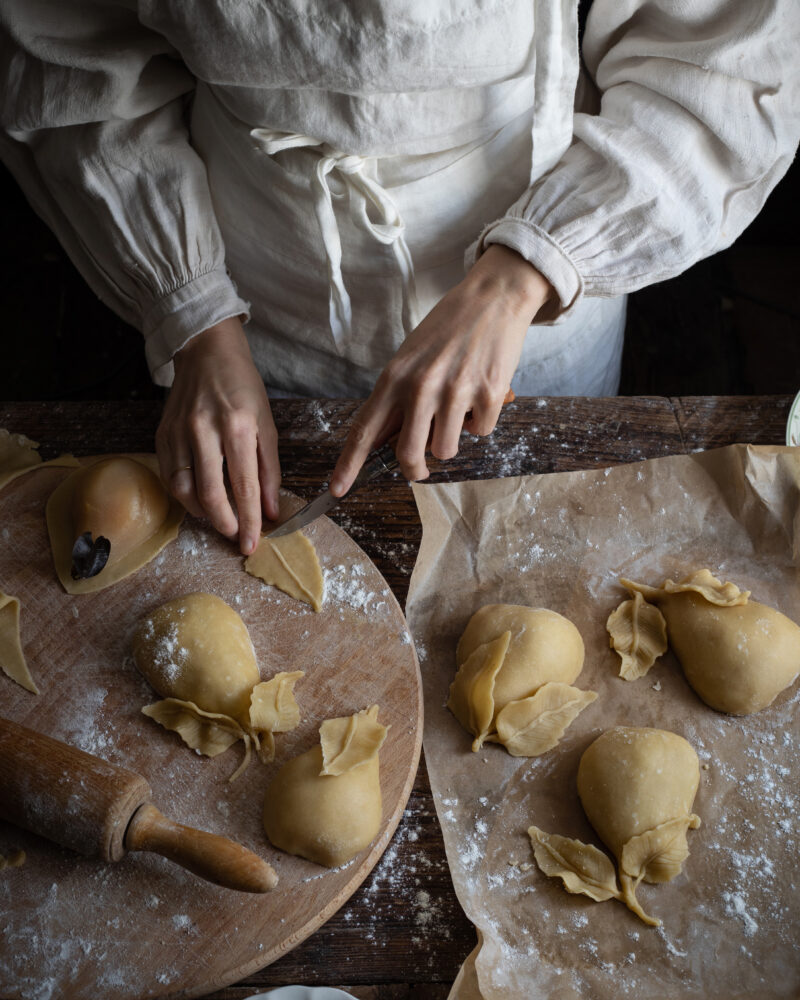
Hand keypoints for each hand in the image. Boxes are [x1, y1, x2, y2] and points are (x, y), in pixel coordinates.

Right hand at [155, 316, 279, 554]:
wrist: (207, 352)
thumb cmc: (243, 387)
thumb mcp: (267, 424)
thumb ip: (269, 470)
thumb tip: (270, 510)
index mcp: (239, 426)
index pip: (245, 486)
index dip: (249, 520)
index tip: (252, 543)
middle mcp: (205, 430)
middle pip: (211, 494)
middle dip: (224, 524)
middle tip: (235, 536)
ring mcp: (179, 432)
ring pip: (184, 490)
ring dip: (202, 513)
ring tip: (218, 517)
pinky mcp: (162, 434)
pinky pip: (169, 476)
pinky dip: (183, 495)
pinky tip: (198, 499)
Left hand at [330, 245, 553, 494]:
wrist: (492, 297)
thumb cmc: (448, 329)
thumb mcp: (411, 359)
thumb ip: (399, 398)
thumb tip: (389, 443)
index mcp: (394, 378)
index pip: (364, 430)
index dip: (349, 464)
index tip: (336, 490)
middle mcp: (420, 387)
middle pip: (407, 455)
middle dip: (414, 469)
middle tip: (420, 468)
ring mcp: (455, 392)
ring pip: (446, 450)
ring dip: (453, 439)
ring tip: (459, 410)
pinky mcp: (488, 394)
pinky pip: (482, 431)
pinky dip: (482, 420)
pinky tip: (482, 394)